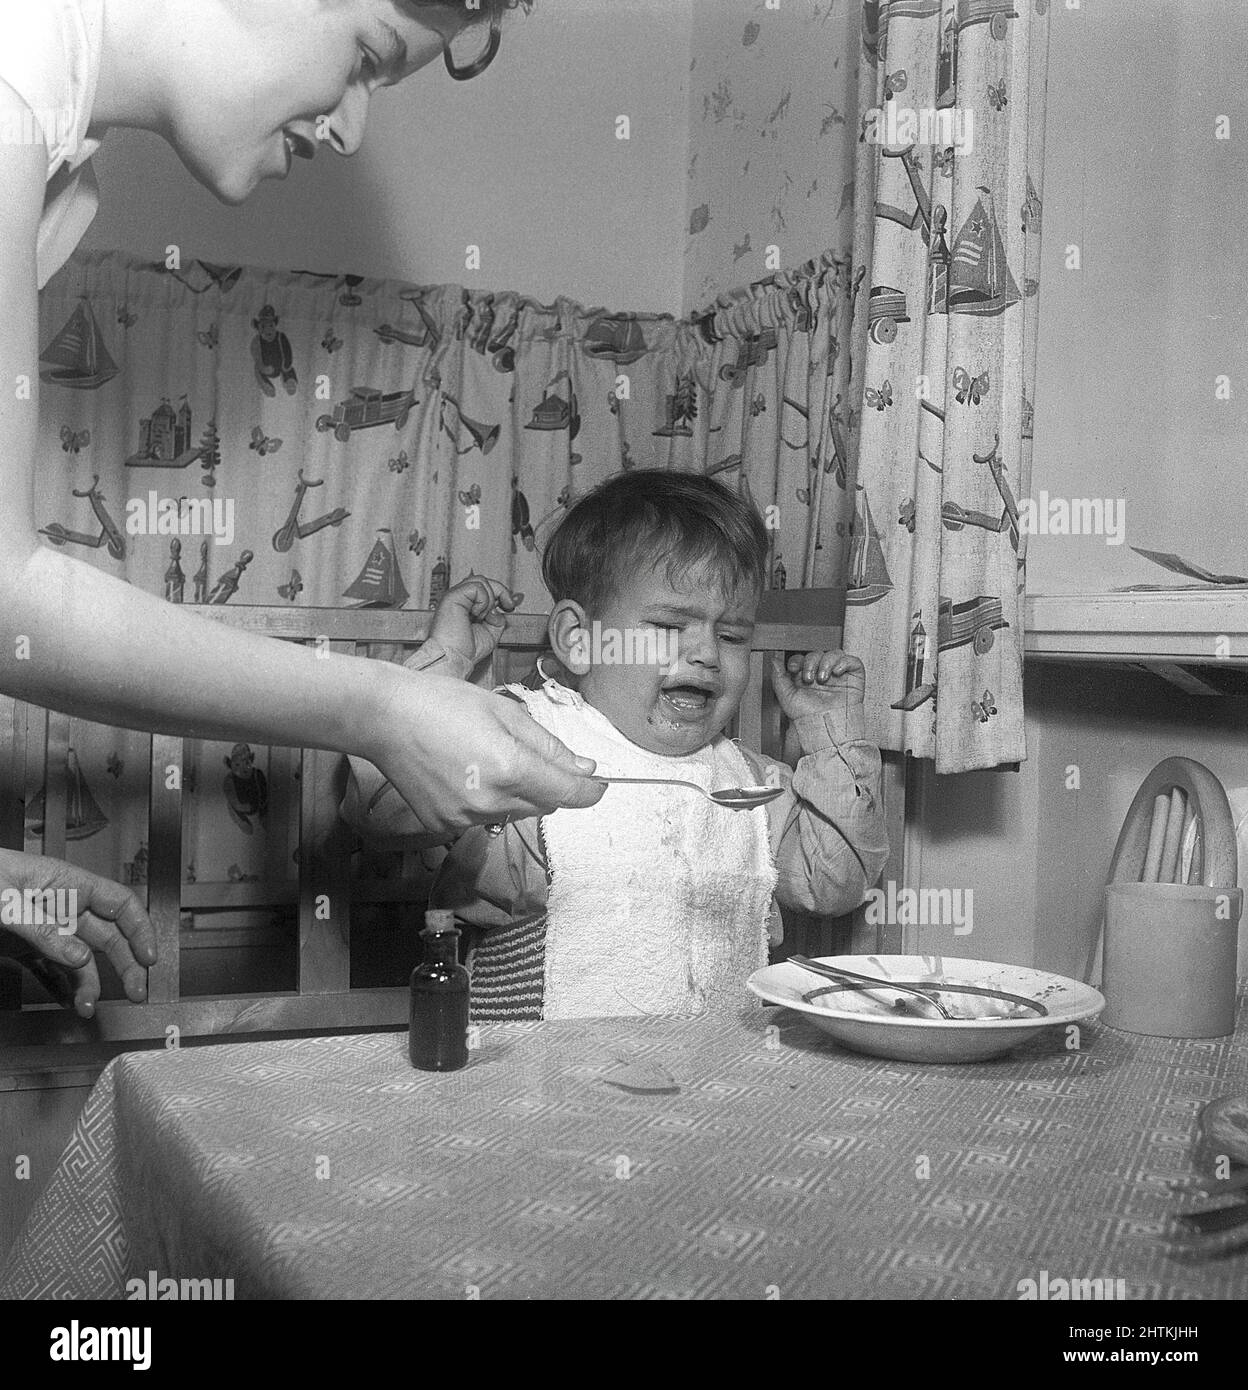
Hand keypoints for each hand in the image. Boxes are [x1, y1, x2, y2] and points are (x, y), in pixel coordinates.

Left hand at [0, 848, 155, 1017]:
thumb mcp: (7, 902)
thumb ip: (43, 929)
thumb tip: (78, 955)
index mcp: (66, 883)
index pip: (119, 903)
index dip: (140, 929)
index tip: (149, 956)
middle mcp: (61, 906)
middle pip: (108, 935)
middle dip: (125, 964)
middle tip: (136, 991)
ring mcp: (43, 928)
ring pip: (81, 958)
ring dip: (90, 984)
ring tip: (88, 1007)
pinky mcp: (23, 947)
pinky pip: (52, 970)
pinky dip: (62, 987)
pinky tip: (68, 1002)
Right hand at [364, 664, 605, 836]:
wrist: (383, 717)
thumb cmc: (443, 702)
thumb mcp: (504, 711)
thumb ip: (548, 745)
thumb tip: (585, 768)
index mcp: (510, 768)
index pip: (568, 793)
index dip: (590, 791)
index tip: (601, 784)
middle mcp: (491, 801)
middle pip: (543, 804)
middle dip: (546, 784)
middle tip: (522, 752)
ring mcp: (465, 818)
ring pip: (513, 812)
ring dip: (514, 793)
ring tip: (483, 757)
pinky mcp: (444, 826)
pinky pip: (482, 818)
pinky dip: (484, 800)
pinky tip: (461, 772)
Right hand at [429, 576, 521, 669]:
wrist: (454, 659)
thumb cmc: (465, 651)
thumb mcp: (491, 632)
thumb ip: (498, 617)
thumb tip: (502, 607)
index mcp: (467, 606)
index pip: (485, 589)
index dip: (502, 593)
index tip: (510, 605)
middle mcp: (460, 599)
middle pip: (484, 580)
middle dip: (501, 591)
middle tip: (507, 606)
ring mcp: (455, 596)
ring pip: (480, 580)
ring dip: (489, 599)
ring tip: (483, 616)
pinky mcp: (452, 596)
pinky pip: (476, 587)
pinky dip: (483, 601)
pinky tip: (476, 614)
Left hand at [770, 650, 866, 720]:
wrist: (825, 728)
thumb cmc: (808, 718)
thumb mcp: (787, 697)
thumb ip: (779, 678)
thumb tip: (774, 661)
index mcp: (806, 678)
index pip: (802, 658)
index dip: (798, 660)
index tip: (794, 668)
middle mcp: (822, 674)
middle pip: (817, 654)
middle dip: (811, 662)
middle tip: (809, 679)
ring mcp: (838, 675)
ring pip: (834, 654)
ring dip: (826, 662)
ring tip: (823, 678)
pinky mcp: (854, 678)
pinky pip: (852, 661)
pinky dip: (844, 662)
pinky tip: (836, 673)